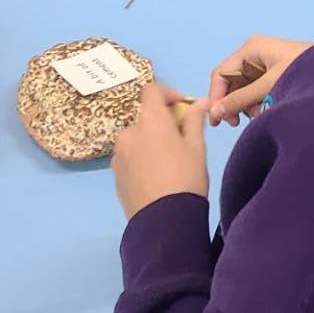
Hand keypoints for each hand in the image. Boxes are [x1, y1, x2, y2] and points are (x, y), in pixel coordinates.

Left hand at [112, 83, 210, 218]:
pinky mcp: (114, 174)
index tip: (183, 107)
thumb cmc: (186, 179)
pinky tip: (155, 178)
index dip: (168, 94)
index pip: (151, 90)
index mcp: (150, 121)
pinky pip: (129, 157)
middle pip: (145, 118)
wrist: (163, 221)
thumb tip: (199, 102)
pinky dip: (141, 159)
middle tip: (180, 142)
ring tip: (167, 164)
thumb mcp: (197, 148)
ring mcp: (118, 154)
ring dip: (149, 142)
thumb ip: (194, 120)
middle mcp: (128, 132)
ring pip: (136, 139)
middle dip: (161, 124)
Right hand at [207, 35, 311, 126]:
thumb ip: (241, 99)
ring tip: (261, 113)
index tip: (217, 121)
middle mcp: (253, 54)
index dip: (216, 97)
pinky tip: (267, 109)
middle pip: (231, 82)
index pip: (221, 74)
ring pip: (242, 89)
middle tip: (238, 123)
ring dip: (246, 105)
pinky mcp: (272, 73)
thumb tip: (214, 113)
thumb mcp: (269, 86)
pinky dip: (257, 102)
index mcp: (250, 49)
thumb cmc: (303, 70)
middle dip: (234, 103)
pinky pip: (255, 90)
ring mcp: (263, 63)